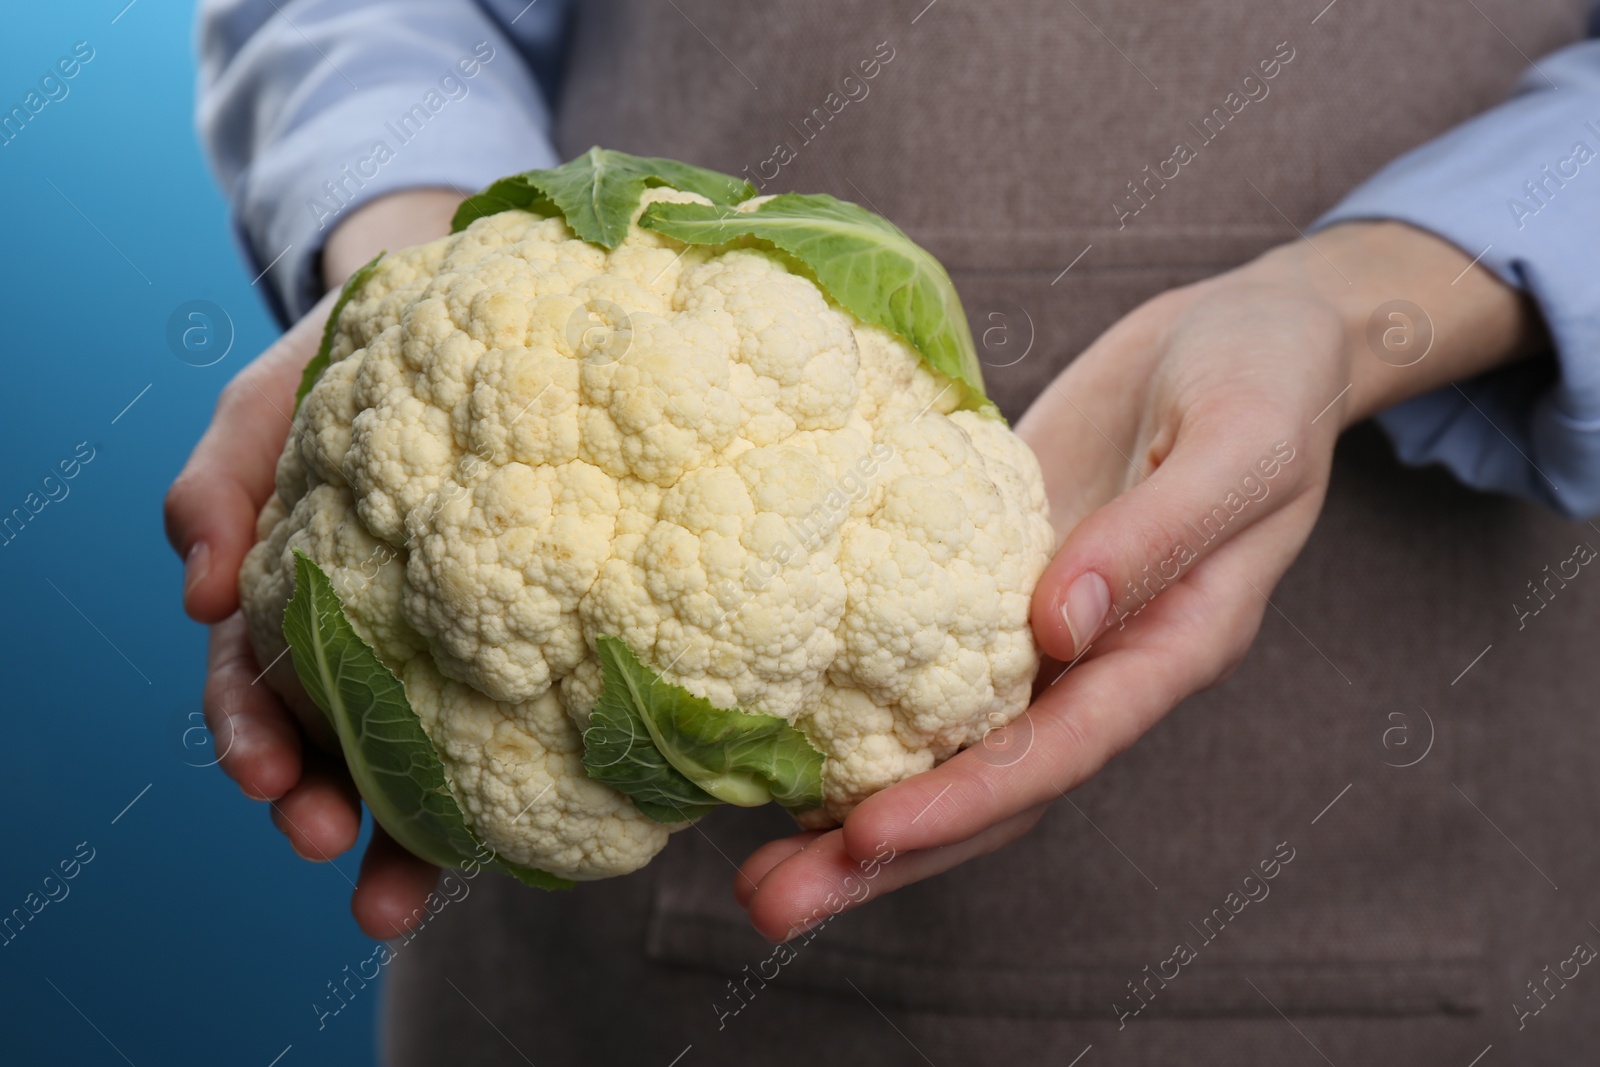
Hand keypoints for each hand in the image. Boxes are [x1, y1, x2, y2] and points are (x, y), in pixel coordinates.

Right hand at [165, 189, 459, 937]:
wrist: (470, 322)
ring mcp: (441, 642)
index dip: (252, 738)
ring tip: (395, 896)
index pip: (256, 685)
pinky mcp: (517, 636)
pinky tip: (523, 832)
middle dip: (319, 807)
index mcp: (293, 594)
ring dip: (399, 837)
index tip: (268, 779)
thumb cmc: (354, 364)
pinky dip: (505, 783)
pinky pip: (509, 717)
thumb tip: (198, 593)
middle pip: (333, 743)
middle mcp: (363, 635)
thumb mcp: (266, 406)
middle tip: (331, 842)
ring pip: (417, 754)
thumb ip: (216, 485)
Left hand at [734, 221, 1544, 939]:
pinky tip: (784, 735)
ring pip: (948, 744)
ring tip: (758, 863)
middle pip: (991, 786)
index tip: (868, 836)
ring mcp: (1043, 629)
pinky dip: (862, 711)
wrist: (1245, 331)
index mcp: (1170, 646)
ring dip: (857, 807)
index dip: (967, 803)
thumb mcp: (1239, 444)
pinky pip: (924, 664)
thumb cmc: (1266, 378)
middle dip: (887, 855)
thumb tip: (1057, 629)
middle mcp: (1099, 662)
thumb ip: (1155, 538)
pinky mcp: (991, 579)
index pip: (1062, 751)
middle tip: (773, 903)